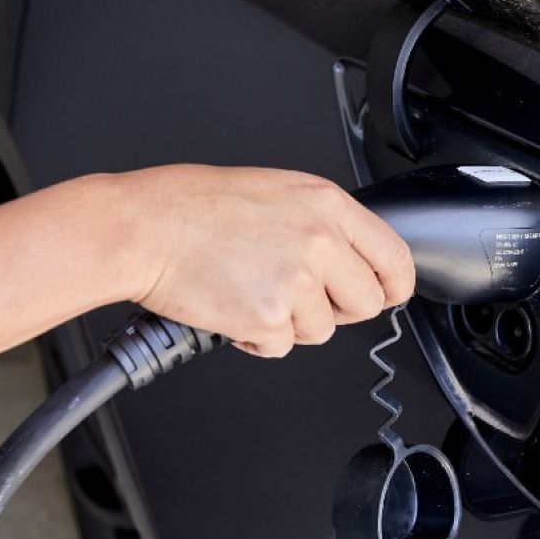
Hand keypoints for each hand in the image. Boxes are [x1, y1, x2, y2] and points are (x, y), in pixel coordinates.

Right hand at [112, 165, 414, 356]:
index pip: (394, 257)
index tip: (383, 294)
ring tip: (252, 293)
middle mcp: (319, 240)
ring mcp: (296, 281)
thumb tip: (349, 257)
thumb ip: (320, 222)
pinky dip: (258, 339)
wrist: (145, 227)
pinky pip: (282, 347)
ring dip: (291, 323)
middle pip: (367, 303)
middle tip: (300, 297)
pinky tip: (234, 309)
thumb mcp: (275, 191)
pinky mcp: (269, 318)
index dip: (392, 285)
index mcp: (325, 204)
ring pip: (323, 330)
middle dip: (338, 309)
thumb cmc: (193, 206)